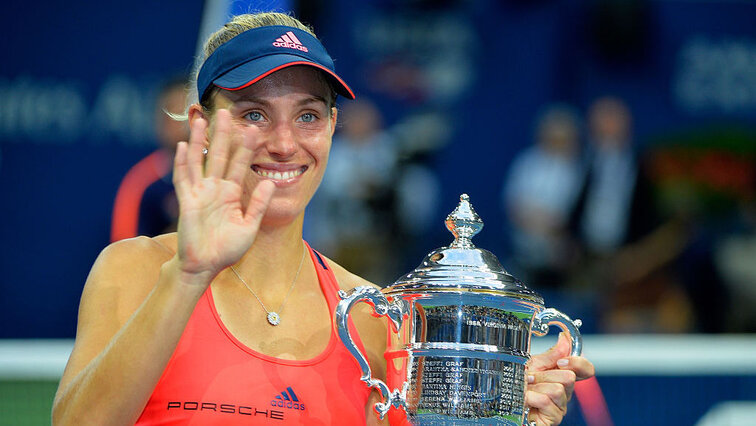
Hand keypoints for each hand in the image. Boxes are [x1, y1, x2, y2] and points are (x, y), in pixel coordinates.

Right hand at [172, 109, 274, 281]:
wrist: (205, 266)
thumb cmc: (226, 249)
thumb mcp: (249, 226)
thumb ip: (258, 205)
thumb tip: (270, 182)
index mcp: (231, 194)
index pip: (239, 164)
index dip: (246, 147)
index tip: (255, 129)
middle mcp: (214, 189)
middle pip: (219, 155)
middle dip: (223, 134)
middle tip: (227, 112)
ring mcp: (199, 193)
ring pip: (199, 160)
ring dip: (199, 140)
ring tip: (202, 119)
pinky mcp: (186, 201)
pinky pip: (183, 179)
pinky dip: (181, 163)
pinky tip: (182, 146)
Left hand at [525, 333, 594, 425]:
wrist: (506, 400)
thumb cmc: (521, 384)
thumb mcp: (534, 365)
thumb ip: (551, 354)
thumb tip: (565, 339)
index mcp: (563, 377)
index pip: (586, 370)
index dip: (578, 363)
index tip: (561, 361)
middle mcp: (565, 392)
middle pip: (569, 378)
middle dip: (544, 375)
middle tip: (531, 378)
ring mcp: (560, 406)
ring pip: (557, 389)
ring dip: (536, 386)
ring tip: (526, 388)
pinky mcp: (553, 418)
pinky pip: (545, 401)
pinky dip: (531, 397)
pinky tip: (526, 399)